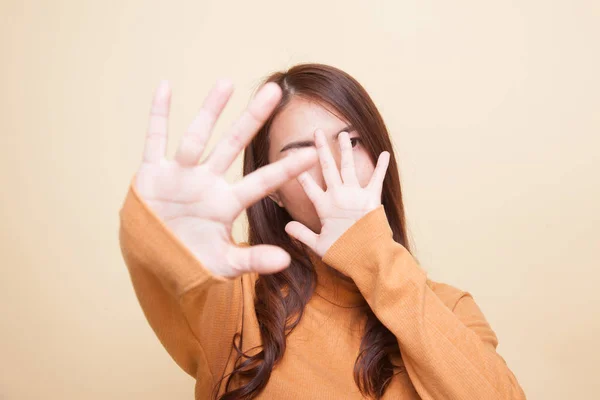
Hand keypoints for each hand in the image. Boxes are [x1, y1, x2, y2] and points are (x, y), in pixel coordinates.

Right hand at [134, 80, 317, 277]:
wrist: (152, 261)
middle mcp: (207, 182)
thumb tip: (286, 261)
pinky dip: (158, 114)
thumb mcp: (223, 264)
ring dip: (210, 110)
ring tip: (227, 82)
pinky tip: (165, 87)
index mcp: (227, 204)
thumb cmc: (191, 262)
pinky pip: (155, 139)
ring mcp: (180, 175)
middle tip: (276, 90)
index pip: (263, 182)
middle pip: (234, 145)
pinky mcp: (152, 173)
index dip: (287, 168)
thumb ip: (252, 261)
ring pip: (197, 136)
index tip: (312, 152)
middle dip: (253, 119)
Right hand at [284, 129, 389, 257]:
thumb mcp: (319, 246)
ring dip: (346, 149)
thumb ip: (302, 234)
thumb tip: (287, 226)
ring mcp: (355, 194)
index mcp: (323, 206)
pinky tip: (386, 153)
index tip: (293, 157)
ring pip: (348, 166)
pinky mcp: (372, 198)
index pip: (308, 185)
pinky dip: (382, 166)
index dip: (299, 172)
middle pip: (327, 167)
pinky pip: (377, 178)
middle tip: (317, 132)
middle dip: (321, 149)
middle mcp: (338, 195)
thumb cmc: (344, 253)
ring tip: (343, 134)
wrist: (370, 258)